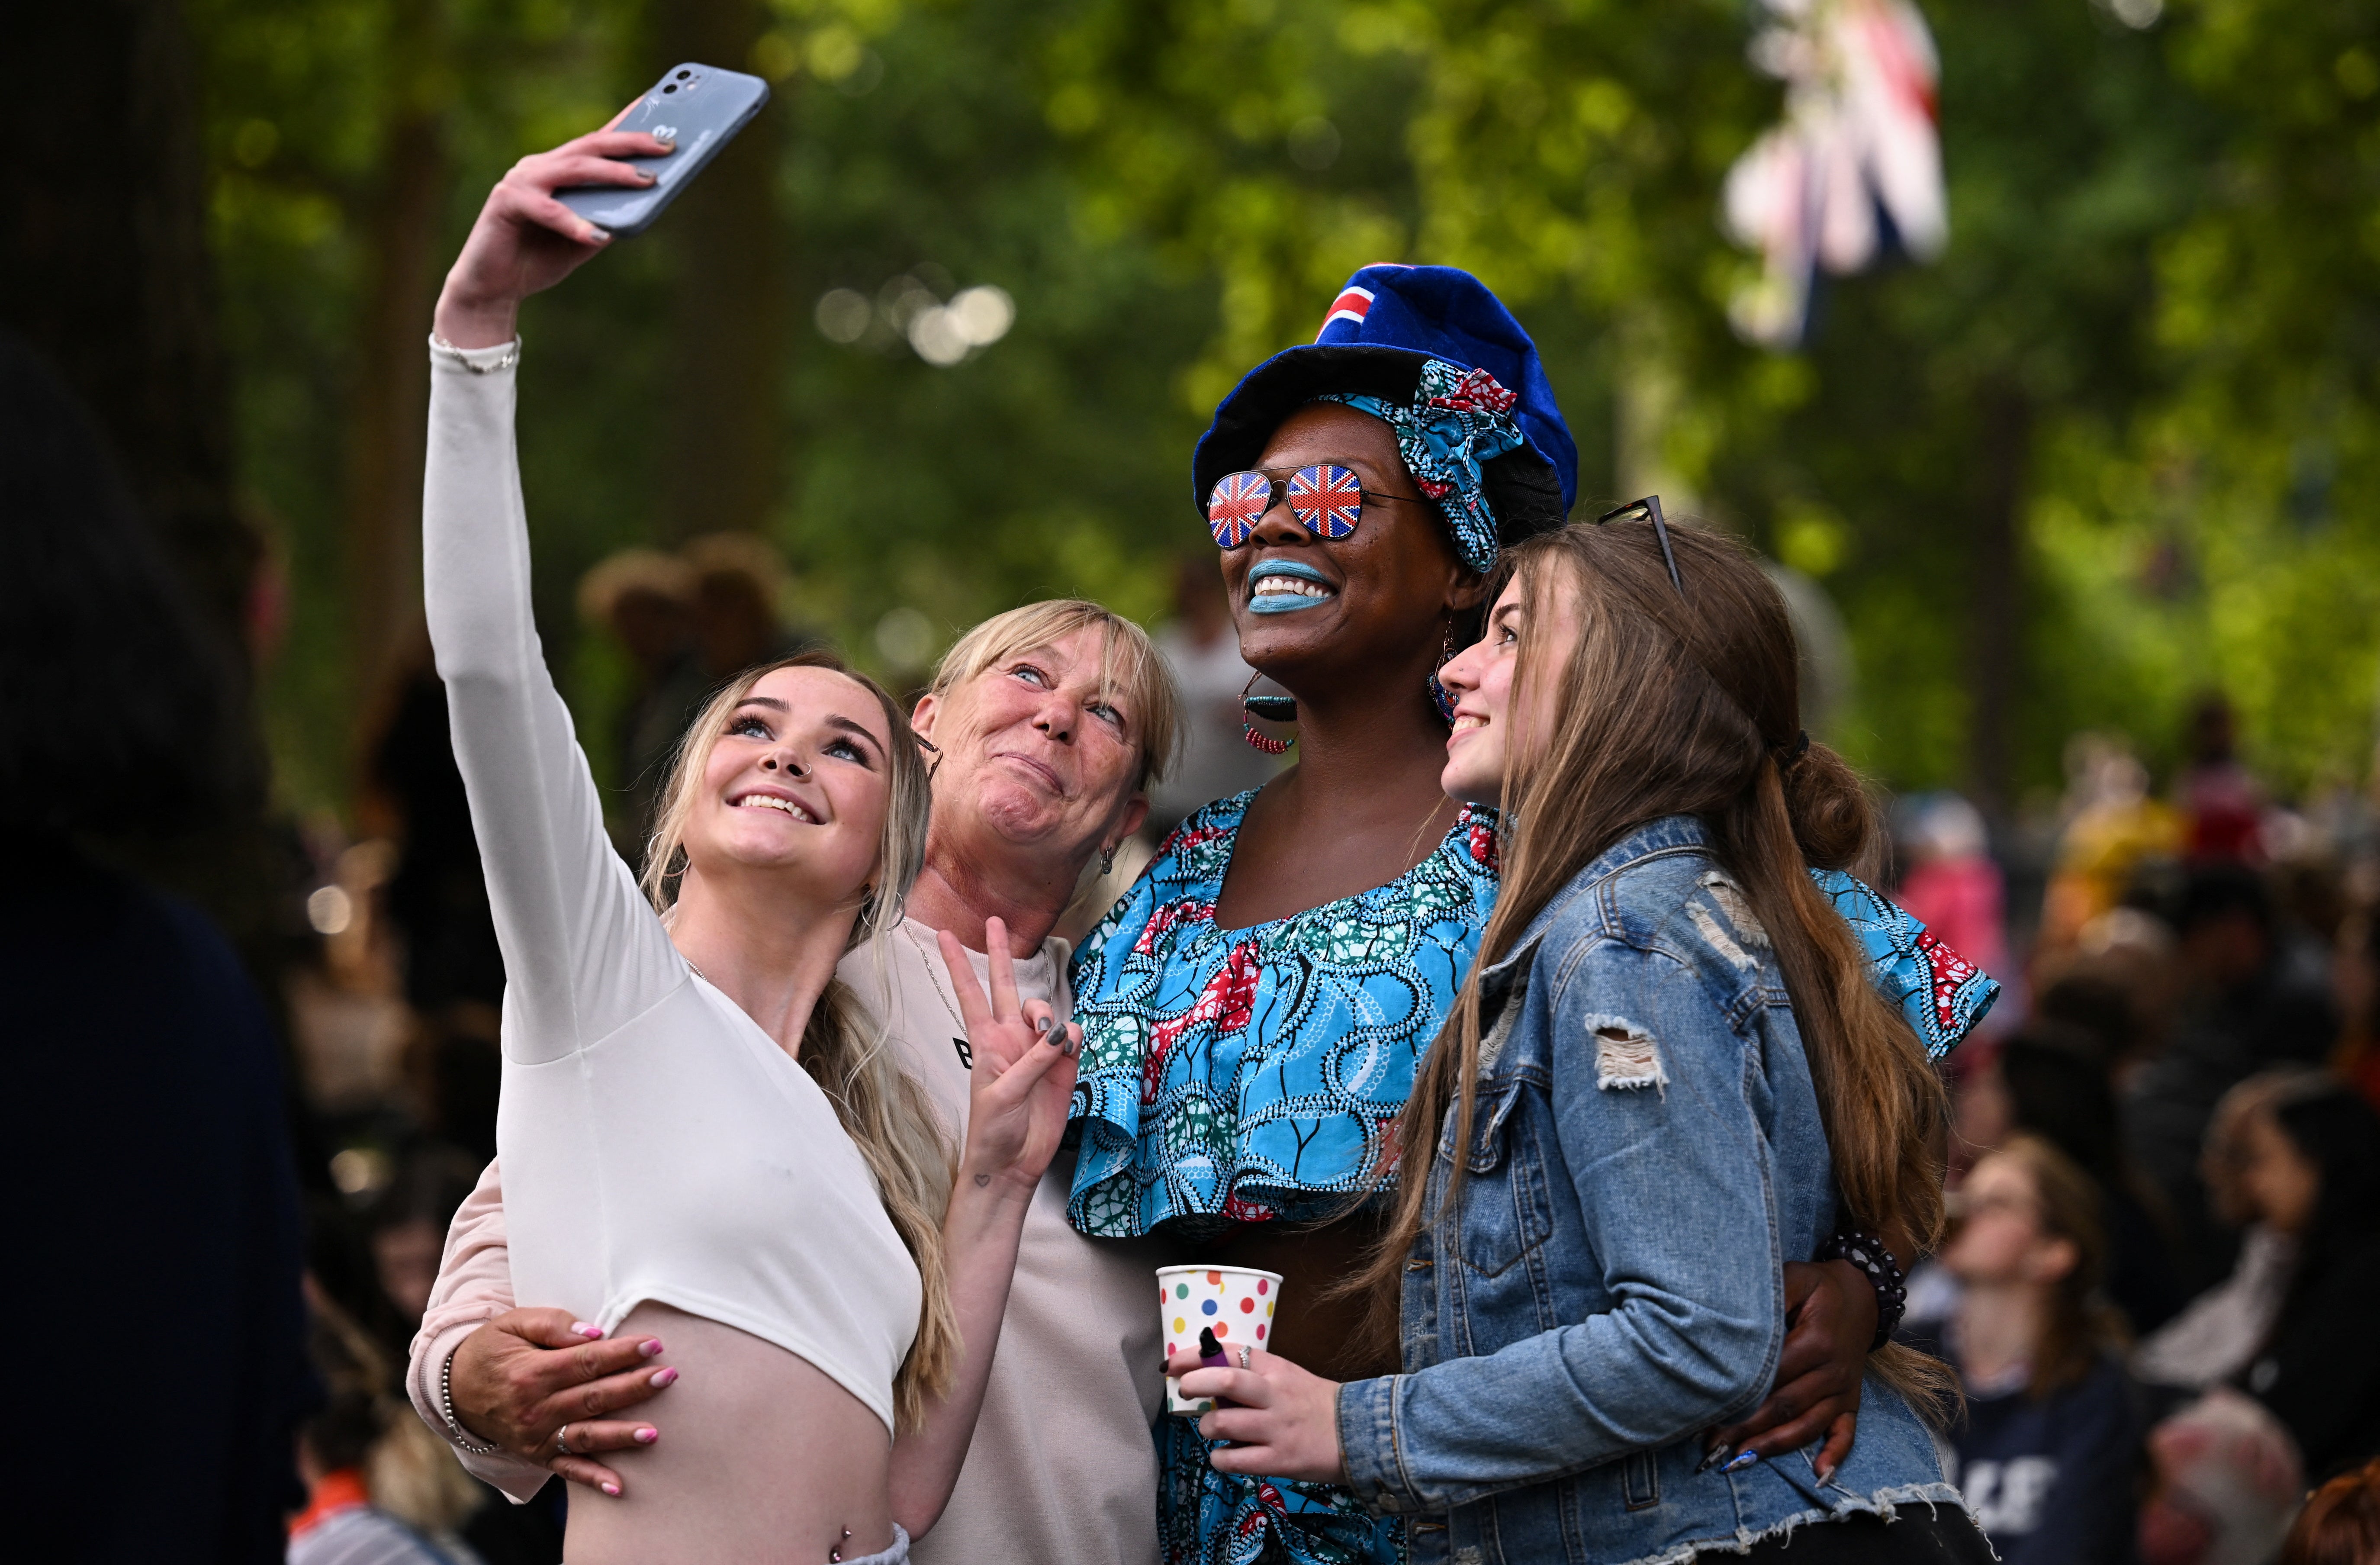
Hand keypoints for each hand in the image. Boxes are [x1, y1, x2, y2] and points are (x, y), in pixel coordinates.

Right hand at [431, 117, 674, 347]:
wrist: (493, 288)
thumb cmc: (539, 259)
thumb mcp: (585, 239)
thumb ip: (608, 220)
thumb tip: (646, 206)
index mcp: (559, 170)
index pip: (597, 142)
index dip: (627, 124)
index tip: (660, 106)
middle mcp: (540, 167)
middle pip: (590, 146)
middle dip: (631, 143)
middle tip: (667, 145)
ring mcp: (521, 180)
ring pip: (574, 168)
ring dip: (613, 173)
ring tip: (647, 182)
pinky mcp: (505, 201)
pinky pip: (548, 210)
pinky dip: (575, 223)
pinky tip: (598, 236)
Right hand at [446, 1307, 677, 1495]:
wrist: (453, 1389)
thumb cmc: (492, 1349)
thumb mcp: (513, 1324)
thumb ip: (553, 1324)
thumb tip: (595, 1333)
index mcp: (531, 1372)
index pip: (586, 1362)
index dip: (622, 1353)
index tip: (654, 1345)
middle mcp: (534, 1408)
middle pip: (592, 1398)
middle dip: (633, 1388)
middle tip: (669, 1377)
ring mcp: (536, 1436)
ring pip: (585, 1435)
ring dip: (621, 1436)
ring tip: (654, 1433)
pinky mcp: (536, 1455)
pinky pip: (567, 1469)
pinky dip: (592, 1478)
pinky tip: (619, 1485)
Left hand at [938, 919, 1079, 1197]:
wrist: (1012, 1163)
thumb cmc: (993, 1130)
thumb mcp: (1003, 1094)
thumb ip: (1033, 1061)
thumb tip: (1062, 1033)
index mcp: (986, 1042)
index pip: (971, 994)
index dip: (960, 965)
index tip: (947, 935)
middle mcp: (1011, 1039)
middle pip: (1005, 986)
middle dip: (1000, 954)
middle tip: (994, 921)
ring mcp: (1037, 1051)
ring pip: (1045, 1010)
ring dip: (1047, 1015)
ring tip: (1051, 1041)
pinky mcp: (1062, 1067)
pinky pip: (1072, 1037)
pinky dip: (1072, 1038)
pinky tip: (1068, 1050)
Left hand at [1164, 1344, 1348, 1482]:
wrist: (1359, 1434)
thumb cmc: (1315, 1404)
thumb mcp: (1288, 1378)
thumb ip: (1255, 1376)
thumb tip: (1209, 1379)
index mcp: (1276, 1369)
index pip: (1231, 1352)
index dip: (1196, 1355)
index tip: (1173, 1363)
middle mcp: (1274, 1395)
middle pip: (1226, 1380)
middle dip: (1194, 1382)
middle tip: (1184, 1390)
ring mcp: (1276, 1428)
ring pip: (1224, 1422)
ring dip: (1206, 1426)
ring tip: (1210, 1429)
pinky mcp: (1280, 1460)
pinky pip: (1235, 1460)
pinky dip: (1219, 1459)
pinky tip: (1222, 1457)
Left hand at [1700, 1259, 1870, 1478]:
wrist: (1861, 1295)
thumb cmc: (1817, 1287)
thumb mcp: (1794, 1278)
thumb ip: (1770, 1296)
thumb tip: (1738, 1317)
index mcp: (1817, 1341)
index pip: (1773, 1375)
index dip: (1741, 1393)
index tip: (1708, 1408)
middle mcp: (1833, 1371)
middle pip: (1785, 1406)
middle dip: (1746, 1428)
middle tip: (1711, 1443)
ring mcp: (1844, 1390)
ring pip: (1808, 1425)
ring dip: (1773, 1446)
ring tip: (1739, 1461)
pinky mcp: (1851, 1401)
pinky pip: (1846, 1433)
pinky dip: (1835, 1455)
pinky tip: (1819, 1476)